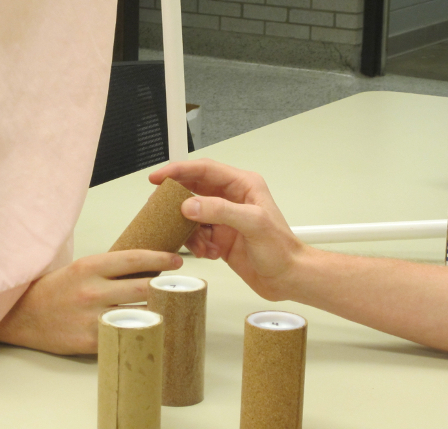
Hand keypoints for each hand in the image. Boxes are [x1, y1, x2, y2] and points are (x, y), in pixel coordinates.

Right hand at [0, 250, 180, 353]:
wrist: (22, 315)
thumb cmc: (55, 288)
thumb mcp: (81, 268)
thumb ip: (110, 269)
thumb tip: (147, 268)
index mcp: (90, 266)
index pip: (135, 259)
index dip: (161, 259)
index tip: (177, 261)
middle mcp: (93, 290)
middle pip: (144, 288)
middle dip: (167, 287)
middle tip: (180, 286)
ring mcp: (92, 317)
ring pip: (138, 313)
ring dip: (158, 311)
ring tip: (171, 308)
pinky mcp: (89, 341)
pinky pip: (124, 335)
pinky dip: (140, 331)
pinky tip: (150, 329)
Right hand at [149, 158, 308, 300]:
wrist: (288, 278)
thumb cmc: (282, 249)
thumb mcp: (253, 224)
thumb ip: (221, 211)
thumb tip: (191, 205)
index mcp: (243, 185)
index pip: (204, 170)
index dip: (179, 170)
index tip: (159, 177)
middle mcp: (231, 198)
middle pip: (194, 190)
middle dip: (177, 201)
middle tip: (161, 209)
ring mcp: (224, 218)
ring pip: (192, 214)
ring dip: (189, 229)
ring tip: (197, 242)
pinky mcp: (219, 236)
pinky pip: (196, 234)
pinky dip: (196, 244)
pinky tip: (209, 252)